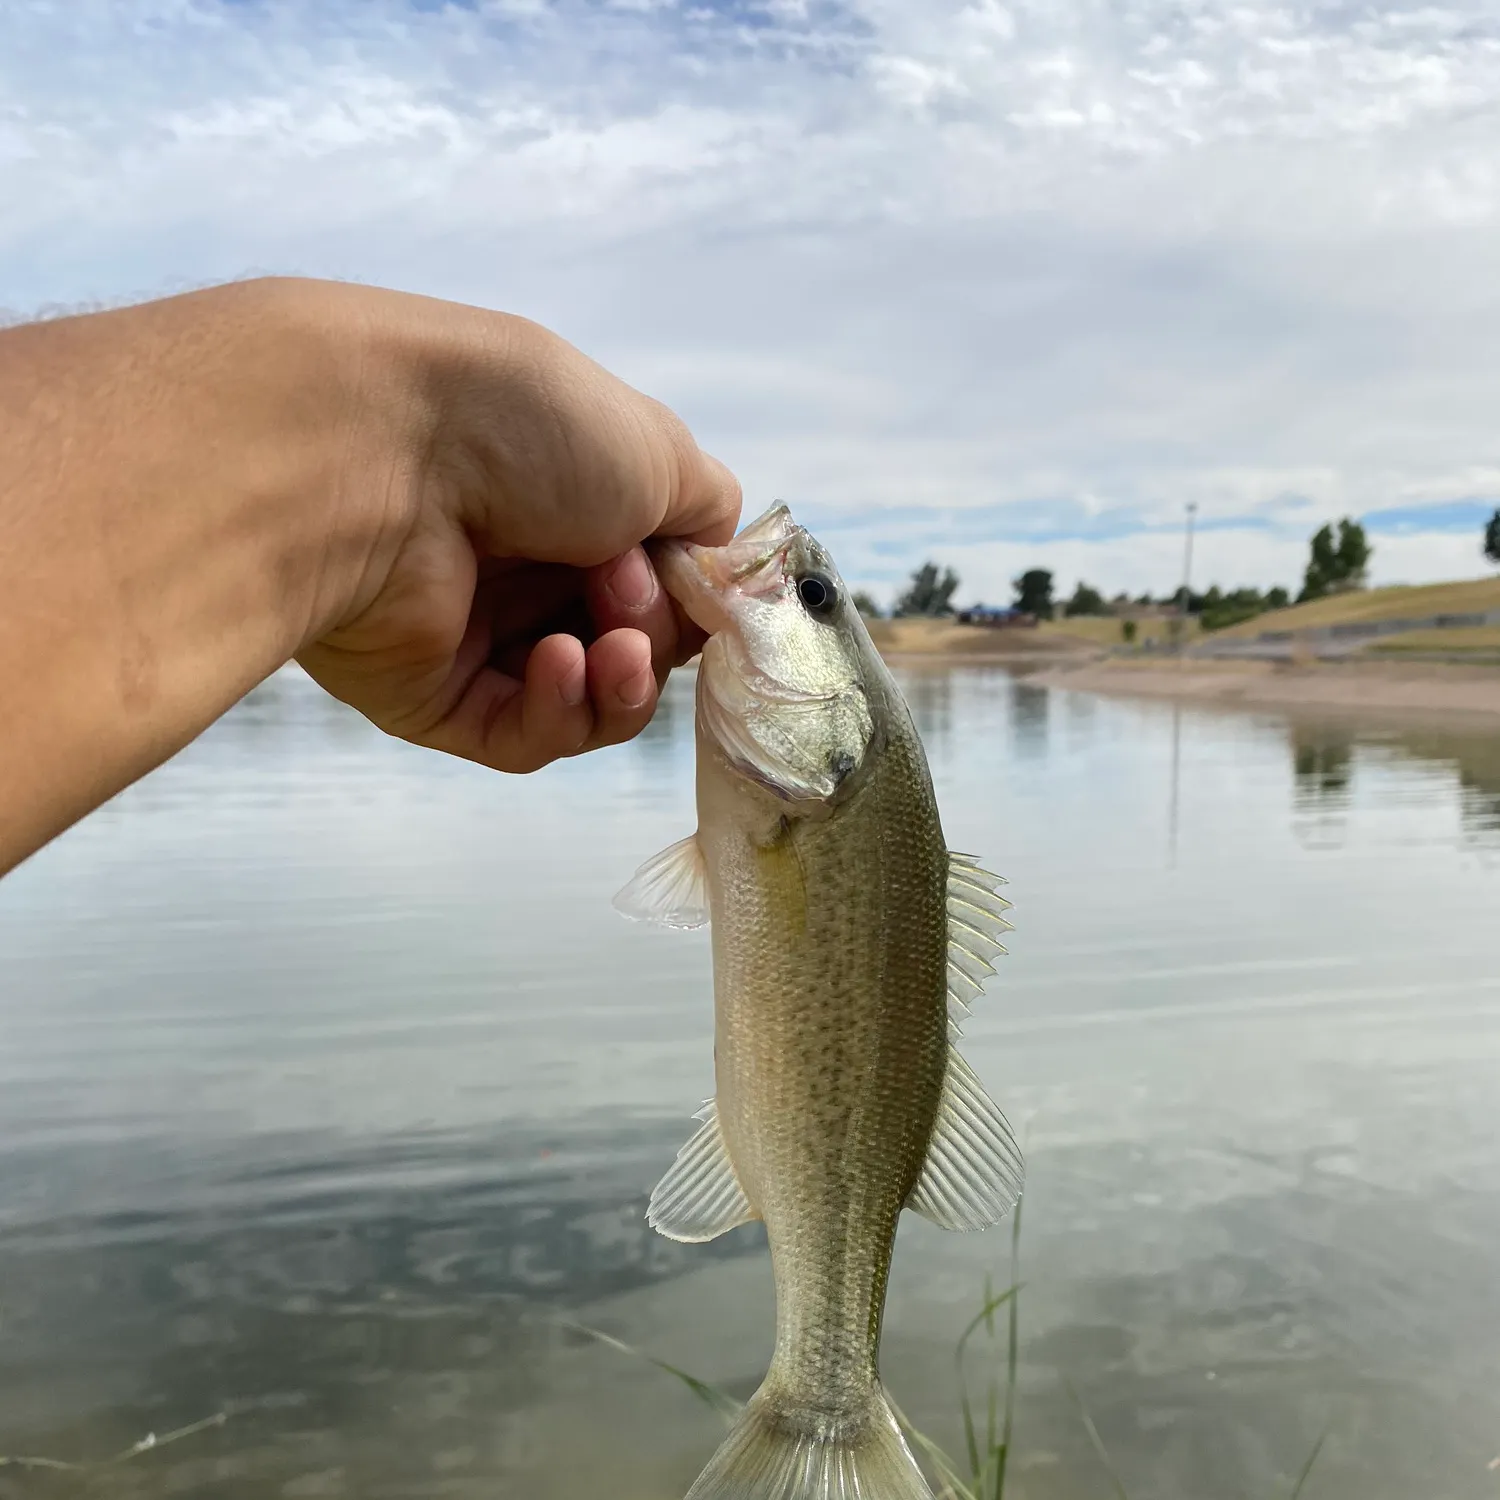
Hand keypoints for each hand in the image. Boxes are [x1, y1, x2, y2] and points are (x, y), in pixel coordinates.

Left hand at [295, 287, 740, 771]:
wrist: (376, 455)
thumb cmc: (520, 427)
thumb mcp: (658, 450)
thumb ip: (707, 517)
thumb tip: (715, 570)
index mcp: (568, 495)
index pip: (659, 576)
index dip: (691, 594)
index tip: (704, 590)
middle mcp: (521, 563)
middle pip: (633, 643)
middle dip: (654, 627)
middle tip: (625, 589)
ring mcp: (476, 634)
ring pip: (591, 700)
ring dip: (623, 680)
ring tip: (611, 643)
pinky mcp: (433, 698)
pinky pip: (526, 735)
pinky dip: (562, 708)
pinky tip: (559, 662)